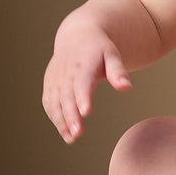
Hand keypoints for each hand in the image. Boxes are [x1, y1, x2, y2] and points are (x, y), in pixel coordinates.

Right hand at [42, 21, 130, 143]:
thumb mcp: (112, 55)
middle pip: (66, 96)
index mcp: (82, 65)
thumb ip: (118, 72)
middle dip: (70, 116)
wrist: (78, 36)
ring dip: (60, 121)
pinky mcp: (50, 84)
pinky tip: (64, 131)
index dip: (82, 98)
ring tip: (71, 138)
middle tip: (76, 134)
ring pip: (54, 102)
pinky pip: (49, 102)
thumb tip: (126, 87)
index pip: (81, 83)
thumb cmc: (100, 48)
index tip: (85, 112)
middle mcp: (66, 73)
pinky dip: (54, 117)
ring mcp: (55, 79)